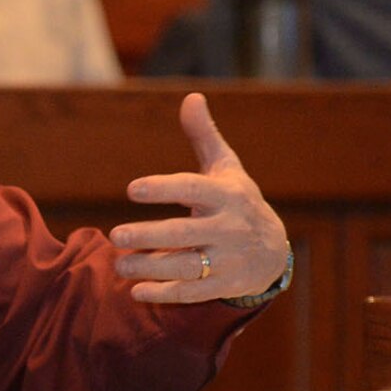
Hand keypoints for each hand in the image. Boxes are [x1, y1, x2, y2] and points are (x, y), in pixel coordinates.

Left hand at [111, 93, 289, 302]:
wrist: (275, 251)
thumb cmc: (237, 202)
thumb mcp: (226, 169)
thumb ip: (204, 137)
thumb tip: (191, 97)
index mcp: (226, 195)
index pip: (192, 189)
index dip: (163, 188)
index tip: (132, 189)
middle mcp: (228, 228)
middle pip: (184, 233)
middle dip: (149, 236)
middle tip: (115, 235)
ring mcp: (228, 259)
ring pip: (185, 266)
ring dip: (149, 267)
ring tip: (119, 264)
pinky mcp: (225, 284)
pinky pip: (192, 292)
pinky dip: (164, 294)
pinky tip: (136, 292)